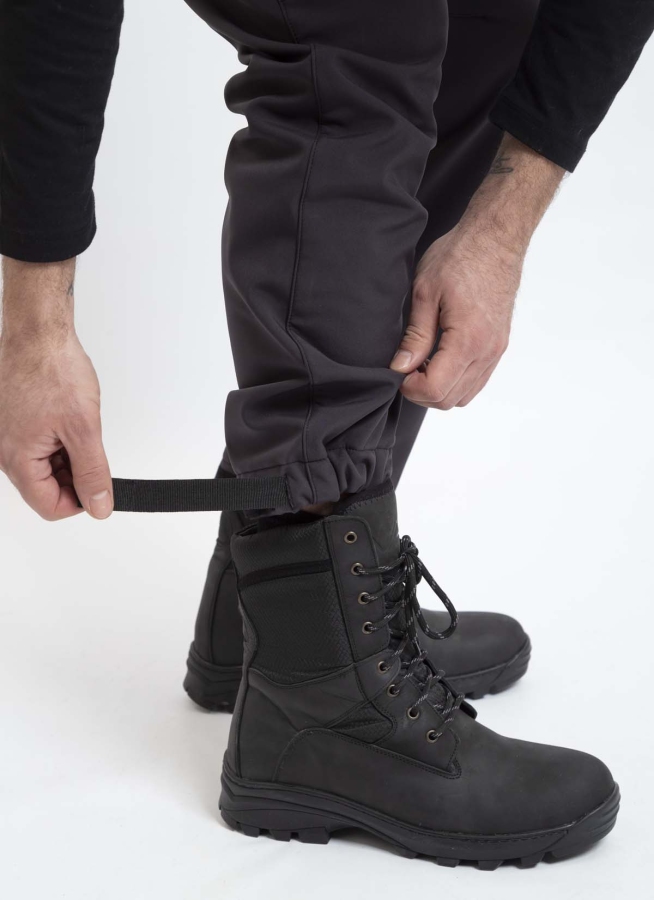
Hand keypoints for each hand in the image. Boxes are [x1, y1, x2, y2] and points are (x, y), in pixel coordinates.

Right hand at [0, 258, 112, 519]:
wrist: (38, 332)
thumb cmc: (53, 369)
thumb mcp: (84, 429)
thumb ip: (92, 473)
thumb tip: (98, 506)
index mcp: (17, 459)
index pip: (50, 507)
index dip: (80, 500)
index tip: (98, 483)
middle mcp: (4, 451)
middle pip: (45, 487)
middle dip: (74, 473)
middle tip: (89, 444)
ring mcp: (5, 435)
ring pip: (43, 465)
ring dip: (67, 454)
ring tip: (77, 425)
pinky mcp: (10, 421)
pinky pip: (36, 444)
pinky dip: (57, 438)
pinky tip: (67, 417)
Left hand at [390, 133, 564, 408]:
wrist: (496, 237)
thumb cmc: (461, 256)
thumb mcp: (425, 292)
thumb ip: (415, 336)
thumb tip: (400, 367)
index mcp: (467, 339)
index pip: (436, 389)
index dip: (411, 388)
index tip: (399, 370)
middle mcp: (487, 351)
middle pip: (450, 399)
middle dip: (422, 391)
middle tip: (407, 365)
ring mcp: (496, 350)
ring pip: (464, 395)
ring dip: (439, 388)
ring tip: (423, 361)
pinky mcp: (499, 345)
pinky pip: (477, 381)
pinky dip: (455, 380)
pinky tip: (440, 357)